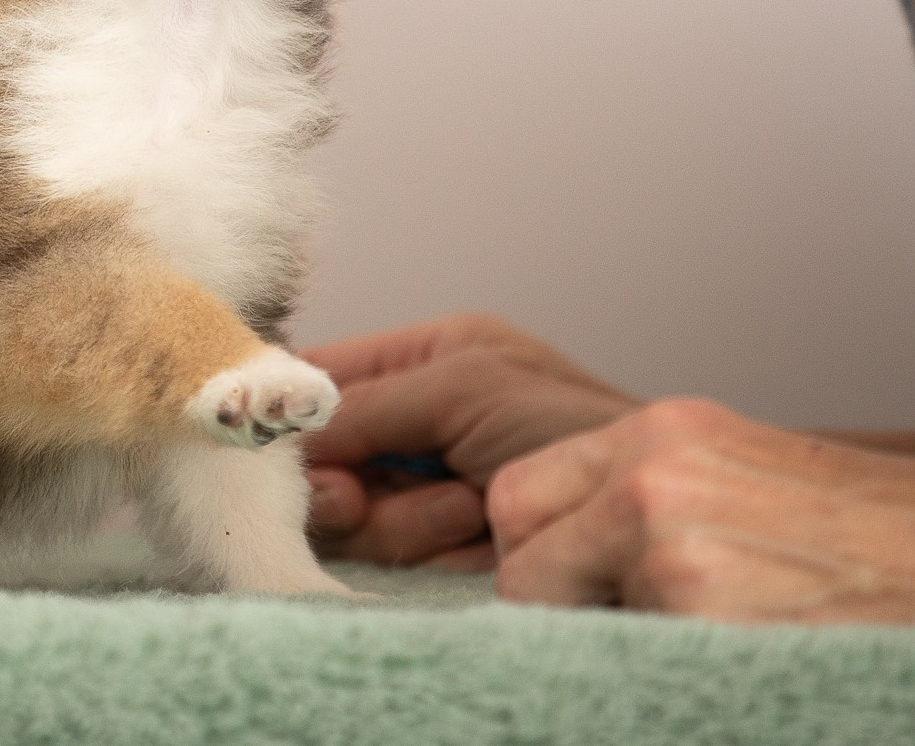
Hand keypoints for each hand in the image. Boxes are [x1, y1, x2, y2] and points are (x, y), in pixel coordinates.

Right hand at [300, 315, 636, 566]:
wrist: (647, 522)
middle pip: (326, 452)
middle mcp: (422, 419)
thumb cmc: (581, 432)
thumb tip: (280, 429)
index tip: (267, 436)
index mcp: (428, 356)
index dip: (285, 404)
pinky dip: (421, 552)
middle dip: (353, 479)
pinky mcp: (441, 550)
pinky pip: (386, 558)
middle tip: (369, 494)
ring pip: (351, 513)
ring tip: (469, 511)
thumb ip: (367, 401)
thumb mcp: (465, 387)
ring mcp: (429, 487)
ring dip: (401, 520)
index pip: (320, 371)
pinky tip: (472, 543)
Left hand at [488, 397, 914, 640]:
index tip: (564, 582)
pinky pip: (625, 664)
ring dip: (612, 641)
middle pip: (518, 555)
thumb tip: (564, 546)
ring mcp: (671, 547)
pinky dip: (663, 674)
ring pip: (566, 620)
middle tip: (619, 625)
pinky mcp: (700, 618)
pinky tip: (728, 661)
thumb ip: (647, 492)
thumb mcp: (741, 469)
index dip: (532, 549)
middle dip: (550, 601)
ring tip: (703, 638)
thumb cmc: (874, 531)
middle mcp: (649, 476)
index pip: (518, 493)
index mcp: (659, 433)